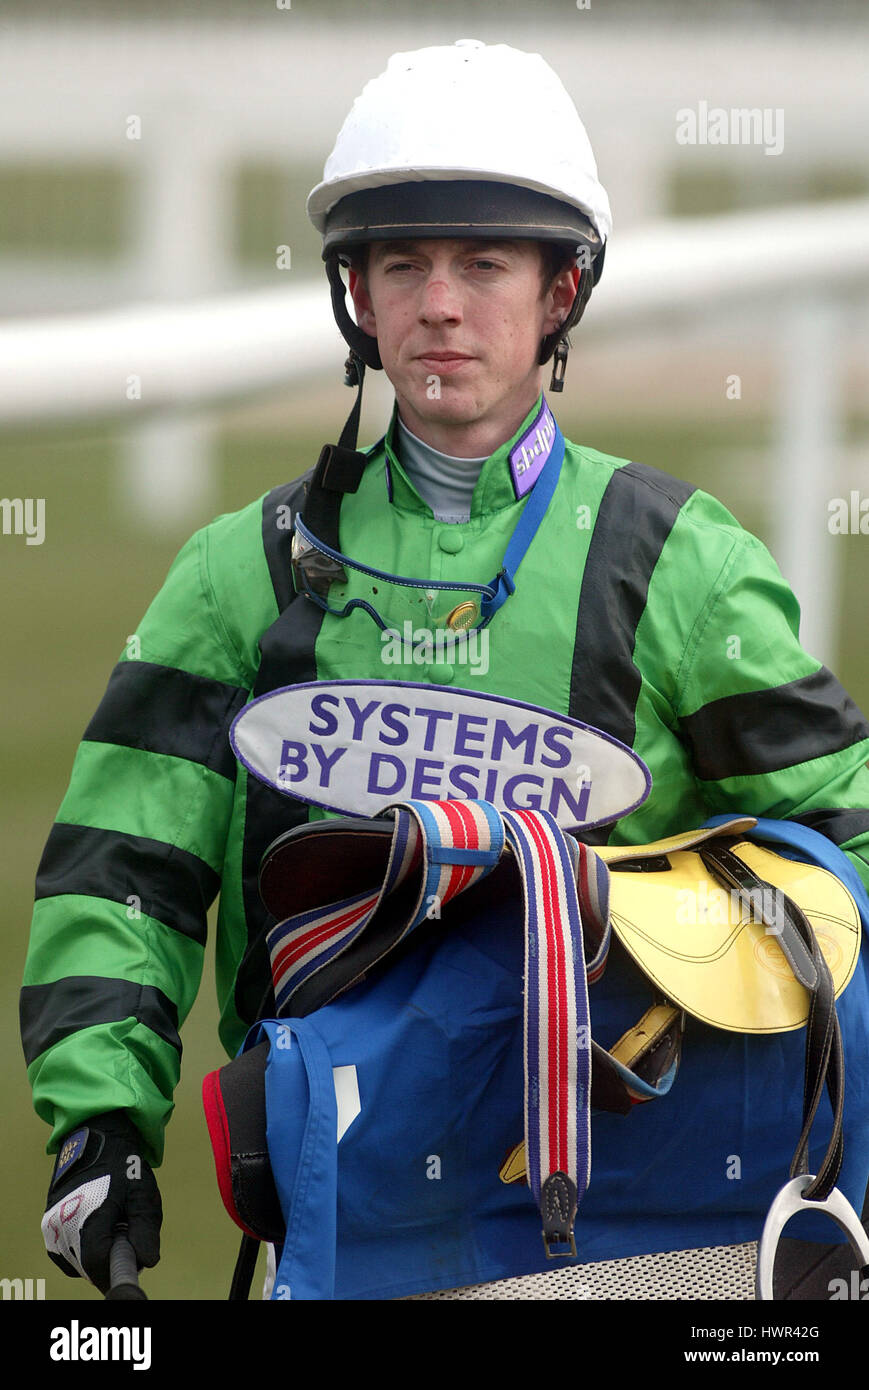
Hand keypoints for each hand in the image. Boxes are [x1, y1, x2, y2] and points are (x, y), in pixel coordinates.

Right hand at [41, 1110, 161, 1292]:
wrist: (97, 1138)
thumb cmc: (123, 1165)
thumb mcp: (142, 1194)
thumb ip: (145, 1229)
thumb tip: (147, 1261)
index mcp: (87, 1216)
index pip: (96, 1264)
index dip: (116, 1268)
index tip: (131, 1261)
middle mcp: (62, 1224)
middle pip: (85, 1266)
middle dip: (108, 1259)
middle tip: (124, 1233)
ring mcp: (51, 1224)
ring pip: (74, 1262)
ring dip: (93, 1255)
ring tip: (110, 1225)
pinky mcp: (47, 1223)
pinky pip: (64, 1252)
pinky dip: (80, 1249)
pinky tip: (96, 1228)